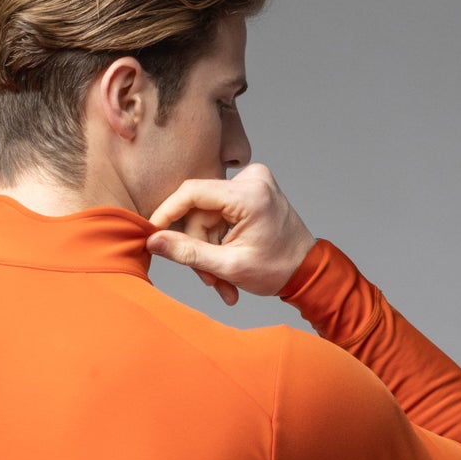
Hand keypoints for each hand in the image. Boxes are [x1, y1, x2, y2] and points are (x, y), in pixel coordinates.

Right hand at [145, 164, 315, 304]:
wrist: (308, 271)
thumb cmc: (277, 270)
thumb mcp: (228, 266)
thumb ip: (187, 252)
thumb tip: (153, 241)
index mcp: (249, 194)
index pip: (192, 192)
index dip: (167, 214)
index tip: (152, 235)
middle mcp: (252, 179)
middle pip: (199, 210)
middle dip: (199, 246)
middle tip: (208, 278)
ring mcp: (253, 182)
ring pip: (207, 216)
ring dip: (209, 250)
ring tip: (221, 280)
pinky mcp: (250, 190)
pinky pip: (218, 215)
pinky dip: (218, 242)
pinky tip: (226, 265)